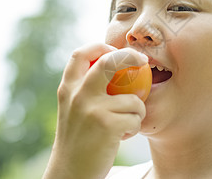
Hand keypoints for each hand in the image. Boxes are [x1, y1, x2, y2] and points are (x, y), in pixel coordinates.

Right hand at [43, 43, 147, 178]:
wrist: (70, 173)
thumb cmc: (78, 139)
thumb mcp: (73, 109)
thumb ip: (86, 88)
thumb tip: (113, 65)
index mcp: (68, 88)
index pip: (81, 54)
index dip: (100, 46)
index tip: (115, 50)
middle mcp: (78, 95)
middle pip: (109, 61)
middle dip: (130, 56)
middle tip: (143, 61)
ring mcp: (92, 109)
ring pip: (132, 98)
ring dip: (137, 111)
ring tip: (126, 123)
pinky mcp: (107, 125)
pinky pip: (135, 118)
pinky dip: (135, 127)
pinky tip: (123, 136)